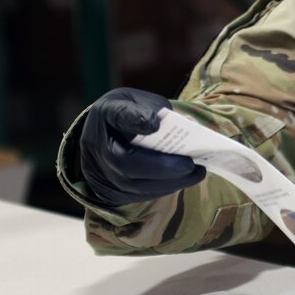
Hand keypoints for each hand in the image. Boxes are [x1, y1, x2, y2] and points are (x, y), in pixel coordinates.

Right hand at [79, 87, 204, 207]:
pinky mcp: (111, 191)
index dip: (136, 119)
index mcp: (105, 115)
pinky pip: (138, 194)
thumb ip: (153, 109)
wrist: (104, 133)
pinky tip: (184, 180)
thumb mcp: (138, 100)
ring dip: (168, 182)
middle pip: (125, 163)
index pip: (118, 116)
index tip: (155, 123)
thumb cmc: (128, 112)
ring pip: (133, 186)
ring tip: (196, 173)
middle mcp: (98, 147)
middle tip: (190, 164)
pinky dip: (163, 188)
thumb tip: (173, 124)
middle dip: (161, 166)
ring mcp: (101, 173)